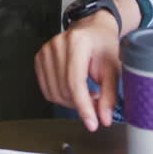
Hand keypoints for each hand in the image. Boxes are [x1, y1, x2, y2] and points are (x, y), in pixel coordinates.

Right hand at [34, 11, 120, 131]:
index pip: (75, 82)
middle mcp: (57, 45)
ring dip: (72, 101)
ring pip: (54, 93)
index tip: (92, 124)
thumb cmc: (103, 45)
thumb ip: (109, 94)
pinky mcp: (39, 58)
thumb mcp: (113, 68)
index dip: (83, 106)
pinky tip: (74, 88)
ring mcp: (45, 51)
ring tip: (87, 92)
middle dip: (81, 104)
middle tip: (97, 100)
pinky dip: (61, 96)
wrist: (91, 29)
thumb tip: (104, 119)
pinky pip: (47, 90)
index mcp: (77, 42)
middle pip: (64, 90)